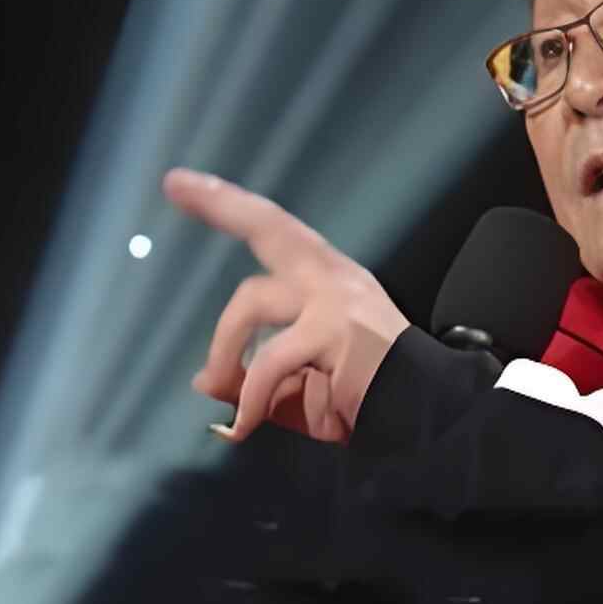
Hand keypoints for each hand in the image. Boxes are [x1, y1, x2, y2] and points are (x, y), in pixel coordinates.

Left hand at [163, 168, 410, 441]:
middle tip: (177, 184)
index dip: (231, 206)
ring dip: (225, 348)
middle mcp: (333, 278)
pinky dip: (252, 395)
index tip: (184, 184)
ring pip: (253, 300)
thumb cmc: (364, 400)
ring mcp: (337, 301)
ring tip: (221, 385)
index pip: (276, 232)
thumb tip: (205, 382)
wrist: (425, 416)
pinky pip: (270, 360)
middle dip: (222, 204)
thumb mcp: (299, 387)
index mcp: (327, 281)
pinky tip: (248, 420)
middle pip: (270, 227)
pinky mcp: (337, 332)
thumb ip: (254, 379)